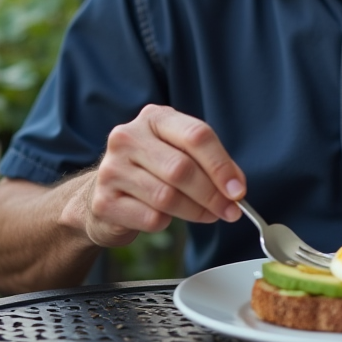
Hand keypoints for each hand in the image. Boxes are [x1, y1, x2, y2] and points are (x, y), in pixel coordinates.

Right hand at [66, 104, 246, 248]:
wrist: (102, 194)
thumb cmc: (150, 171)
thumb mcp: (177, 152)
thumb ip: (207, 163)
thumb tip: (235, 187)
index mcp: (154, 118)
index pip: (196, 135)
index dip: (221, 165)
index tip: (238, 189)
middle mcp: (128, 137)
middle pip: (182, 168)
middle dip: (212, 194)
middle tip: (230, 210)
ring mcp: (112, 169)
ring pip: (167, 196)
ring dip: (195, 211)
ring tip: (207, 215)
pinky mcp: (104, 202)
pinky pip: (151, 218)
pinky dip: (167, 223)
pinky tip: (166, 217)